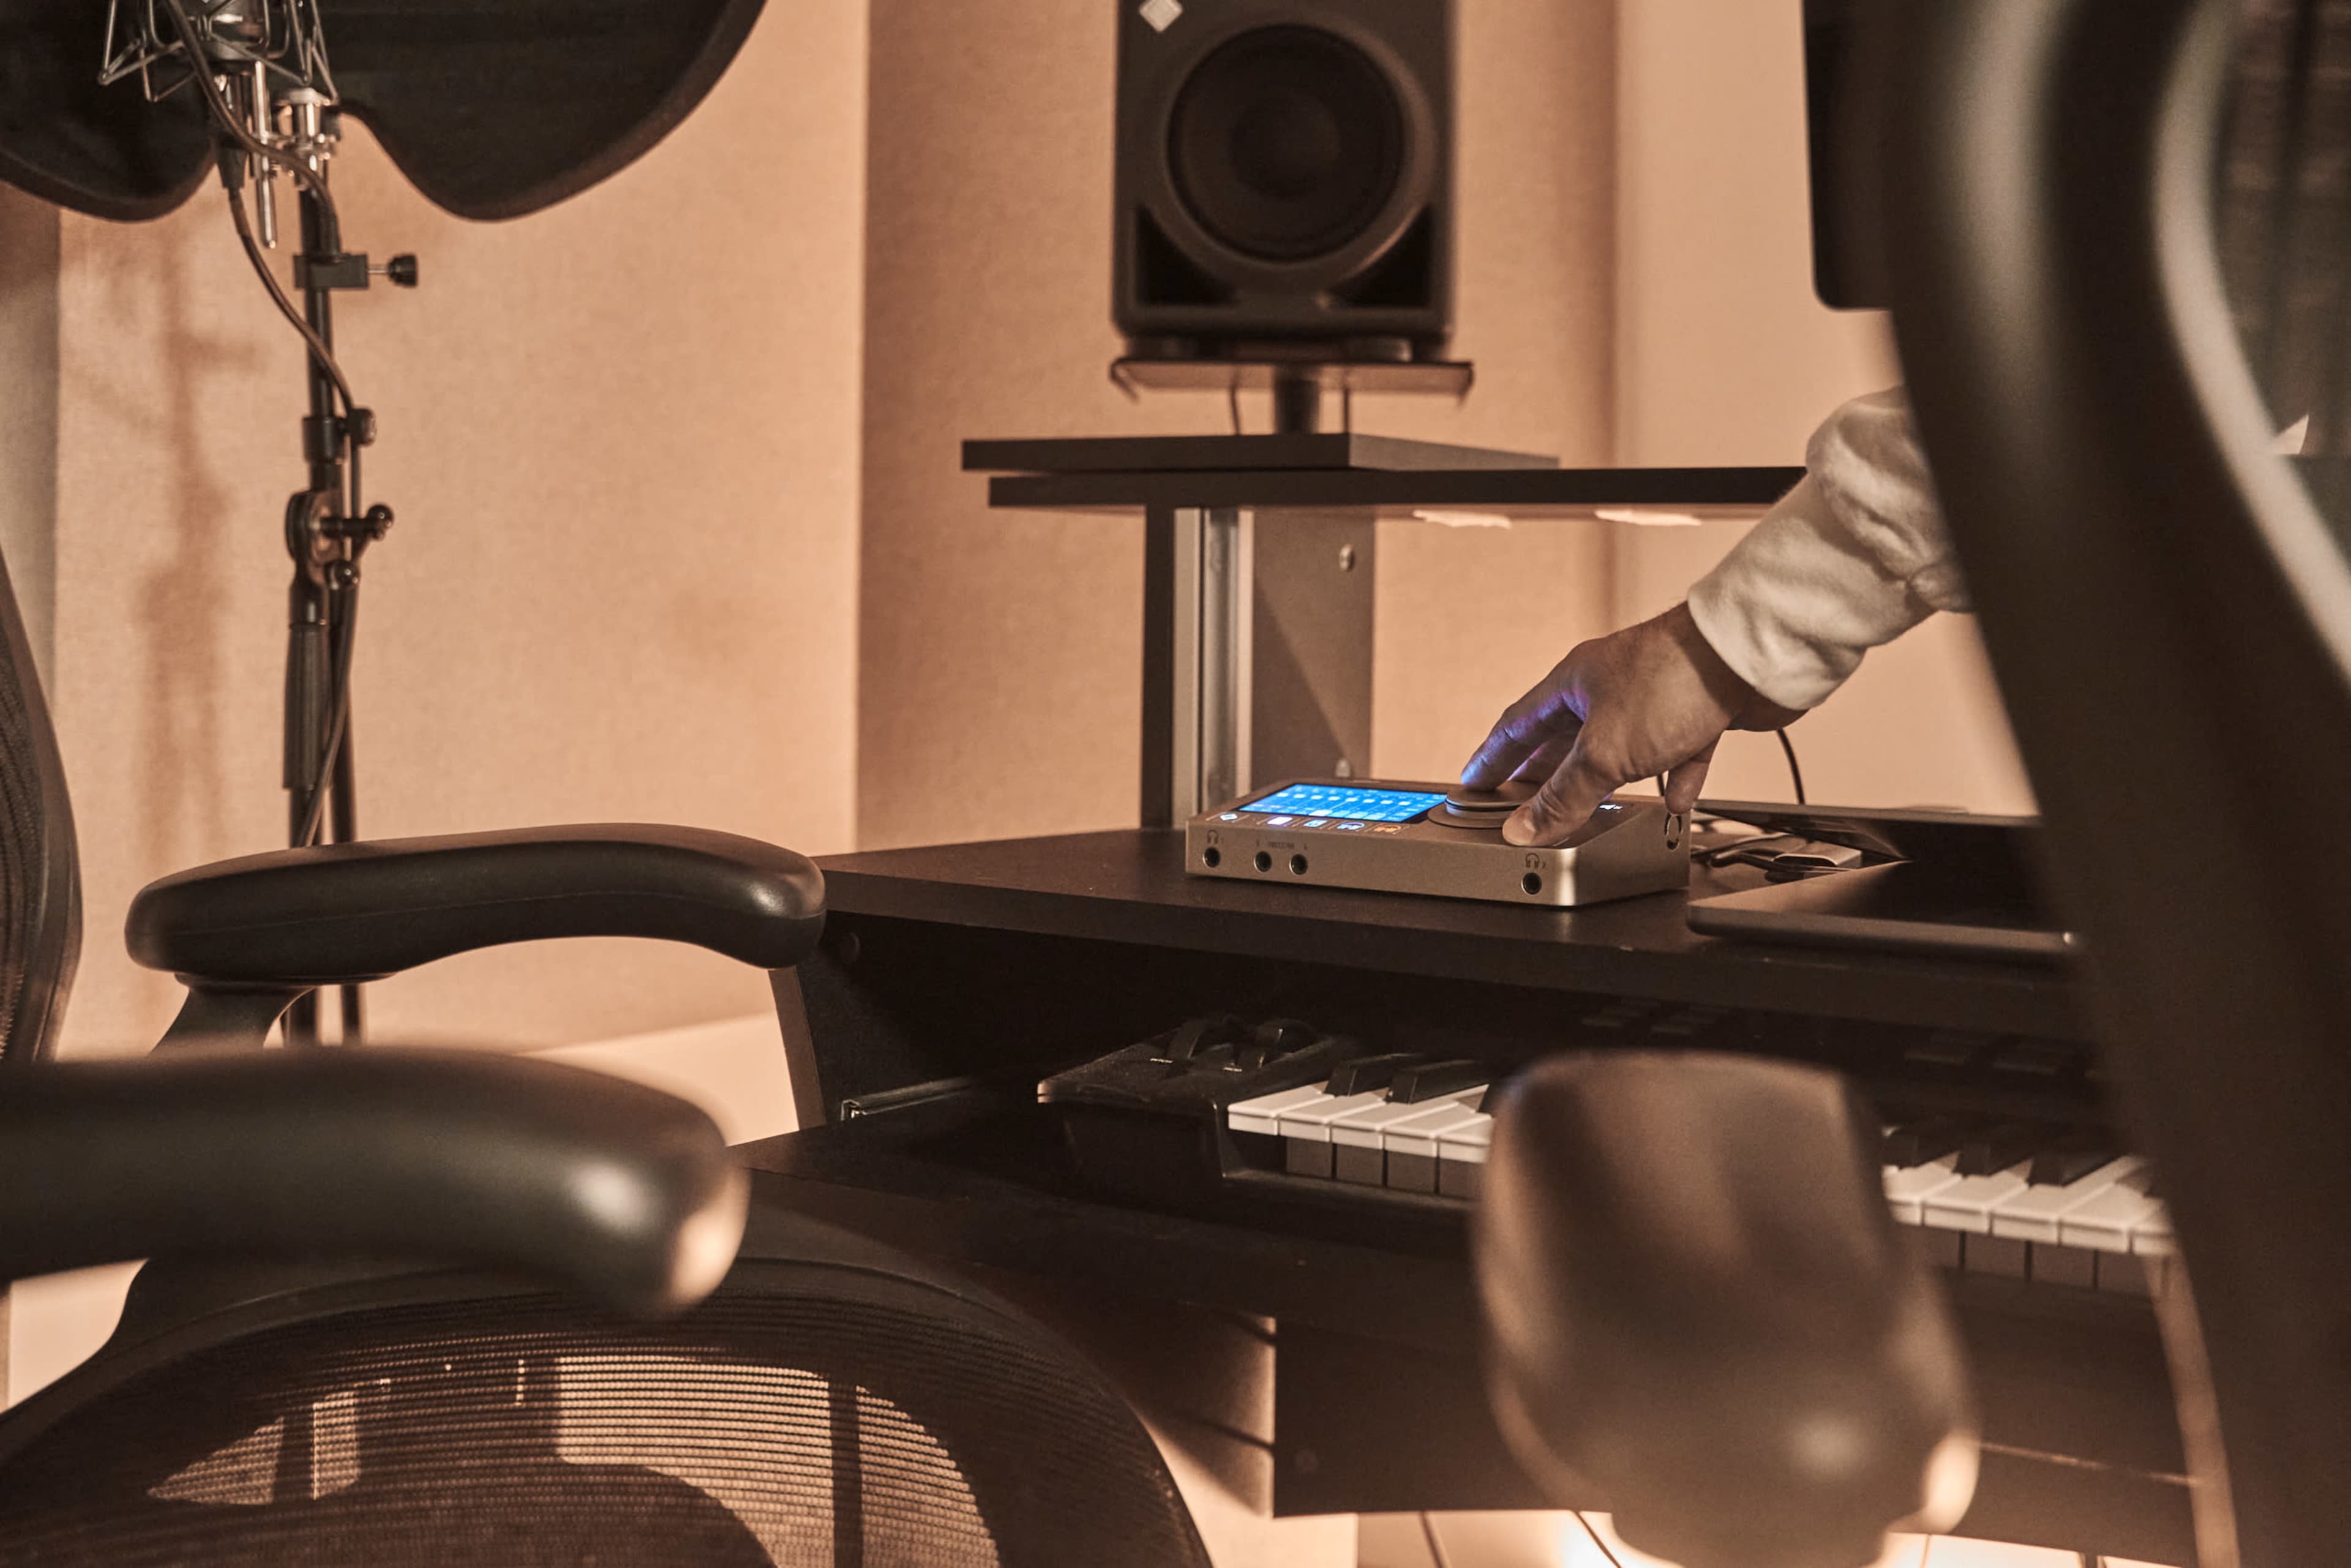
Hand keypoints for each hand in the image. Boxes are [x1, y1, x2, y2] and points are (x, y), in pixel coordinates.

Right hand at [1459, 603, 1803, 845]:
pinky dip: (1672, 779)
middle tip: (1524, 802)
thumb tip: (1525, 830)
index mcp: (1573, 684)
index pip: (1516, 726)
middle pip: (1564, 737)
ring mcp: (1654, 697)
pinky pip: (1676, 752)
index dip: (1491, 759)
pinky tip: (1674, 801)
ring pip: (1619, 745)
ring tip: (1592, 807)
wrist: (1751, 655)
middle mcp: (1609, 686)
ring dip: (1606, 779)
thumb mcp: (1603, 751)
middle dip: (1545, 773)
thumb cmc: (1674, 679)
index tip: (1473, 783)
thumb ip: (1563, 796)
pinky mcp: (1697, 711)